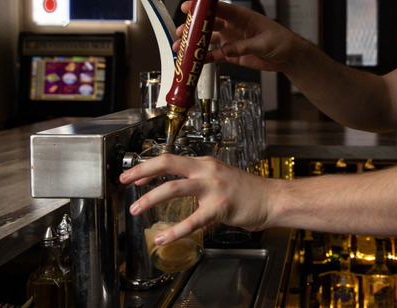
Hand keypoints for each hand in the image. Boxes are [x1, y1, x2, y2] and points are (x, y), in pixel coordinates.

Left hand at [119, 154, 274, 245]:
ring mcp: (213, 187)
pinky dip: (174, 230)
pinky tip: (163, 238)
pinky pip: (192, 220)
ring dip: (150, 198)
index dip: (149, 166)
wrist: (272, 199)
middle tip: (124, 181)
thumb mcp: (221, 182)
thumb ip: (201, 191)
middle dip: (142, 171)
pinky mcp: (220, 207)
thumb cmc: (249, 192)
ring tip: (136, 209)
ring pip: (174, 187)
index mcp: (205, 164)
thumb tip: (186, 208)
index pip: (172, 159)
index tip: (135, 176)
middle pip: (167, 163)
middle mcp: (207, 170)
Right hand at [175, 0, 300, 72]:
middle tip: (181, 31)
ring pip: (208, 40)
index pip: (219, 8)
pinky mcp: (232, 54)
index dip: (203, 7)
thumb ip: (244, 46)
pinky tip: (193, 60)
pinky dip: (203, 57)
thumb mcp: (264, 42)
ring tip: (181, 47)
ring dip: (194, 43)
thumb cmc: (281, 41)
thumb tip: (227, 49)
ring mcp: (231, 39)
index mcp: (241, 16)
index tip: (188, 7)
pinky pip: (214, 55)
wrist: (288, 56)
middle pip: (209, 23)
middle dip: (193, 27)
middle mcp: (233, 26)